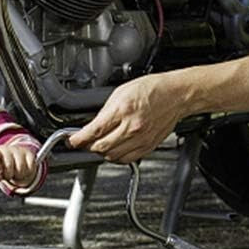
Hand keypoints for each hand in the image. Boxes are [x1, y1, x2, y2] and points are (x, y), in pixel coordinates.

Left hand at [0, 143, 38, 190]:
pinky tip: (23, 170)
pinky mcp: (29, 154)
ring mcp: (19, 150)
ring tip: (15, 173)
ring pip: (20, 167)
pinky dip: (27, 173)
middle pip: (8, 165)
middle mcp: (6, 149)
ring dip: (18, 175)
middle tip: (8, 176)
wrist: (16, 161)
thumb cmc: (3, 167)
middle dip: (8, 174)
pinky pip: (30, 167)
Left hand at [67, 74, 185, 163]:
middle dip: (88, 146)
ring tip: (100, 145)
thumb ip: (106, 110)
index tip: (72, 141)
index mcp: (123, 110)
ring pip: (112, 156)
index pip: (94, 131)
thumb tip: (93, 124)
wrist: (176, 94)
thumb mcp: (122, 92)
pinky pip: (127, 159)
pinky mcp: (148, 146)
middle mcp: (132, 127)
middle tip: (84, 143)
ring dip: (102, 153)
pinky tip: (115, 149)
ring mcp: (141, 139)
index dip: (78, 139)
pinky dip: (117, 157)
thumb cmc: (153, 89)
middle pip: (101, 147)